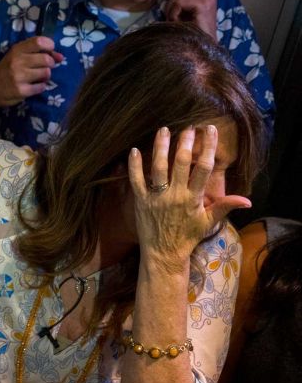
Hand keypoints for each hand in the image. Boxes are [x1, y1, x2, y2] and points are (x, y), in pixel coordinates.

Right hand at [0, 36, 63, 107]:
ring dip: (45, 76)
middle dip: (50, 63)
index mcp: (17, 50)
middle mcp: (17, 62)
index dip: (50, 46)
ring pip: (46, 73)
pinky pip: (41, 87)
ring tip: (37, 77)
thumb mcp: (17, 56)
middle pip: (47, 59)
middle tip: (43, 67)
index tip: (49, 51)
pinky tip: (33, 86)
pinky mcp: (21, 91)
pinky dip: (40, 87)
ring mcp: (18, 77)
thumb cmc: (7, 69)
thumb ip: (37, 52)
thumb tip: (60, 57)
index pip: (39, 41)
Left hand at [128, 125, 250, 266]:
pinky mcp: (141, 201)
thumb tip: (248, 200)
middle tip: (188, 128)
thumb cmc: (187, 237)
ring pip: (158, 167)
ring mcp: (156, 197)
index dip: (208, 147)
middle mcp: (175, 195)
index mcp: (193, 198)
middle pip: (181, 163)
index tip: (209, 130)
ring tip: (163, 130)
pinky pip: (136, 180)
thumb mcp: (207, 222)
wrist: (163, 254)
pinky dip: (134, 165)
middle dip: (186, 142)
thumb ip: (224, 206)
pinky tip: (134, 150)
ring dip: (161, 147)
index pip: (204, 167)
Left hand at [166, 0, 217, 39]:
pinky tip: (180, 21)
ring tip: (178, 20)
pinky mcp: (205, 3)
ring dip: (172, 9)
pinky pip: (179, 0)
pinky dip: (174, 13)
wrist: (200, 47)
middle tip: (175, 17)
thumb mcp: (183, 11)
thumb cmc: (189, 32)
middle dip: (171, 2)